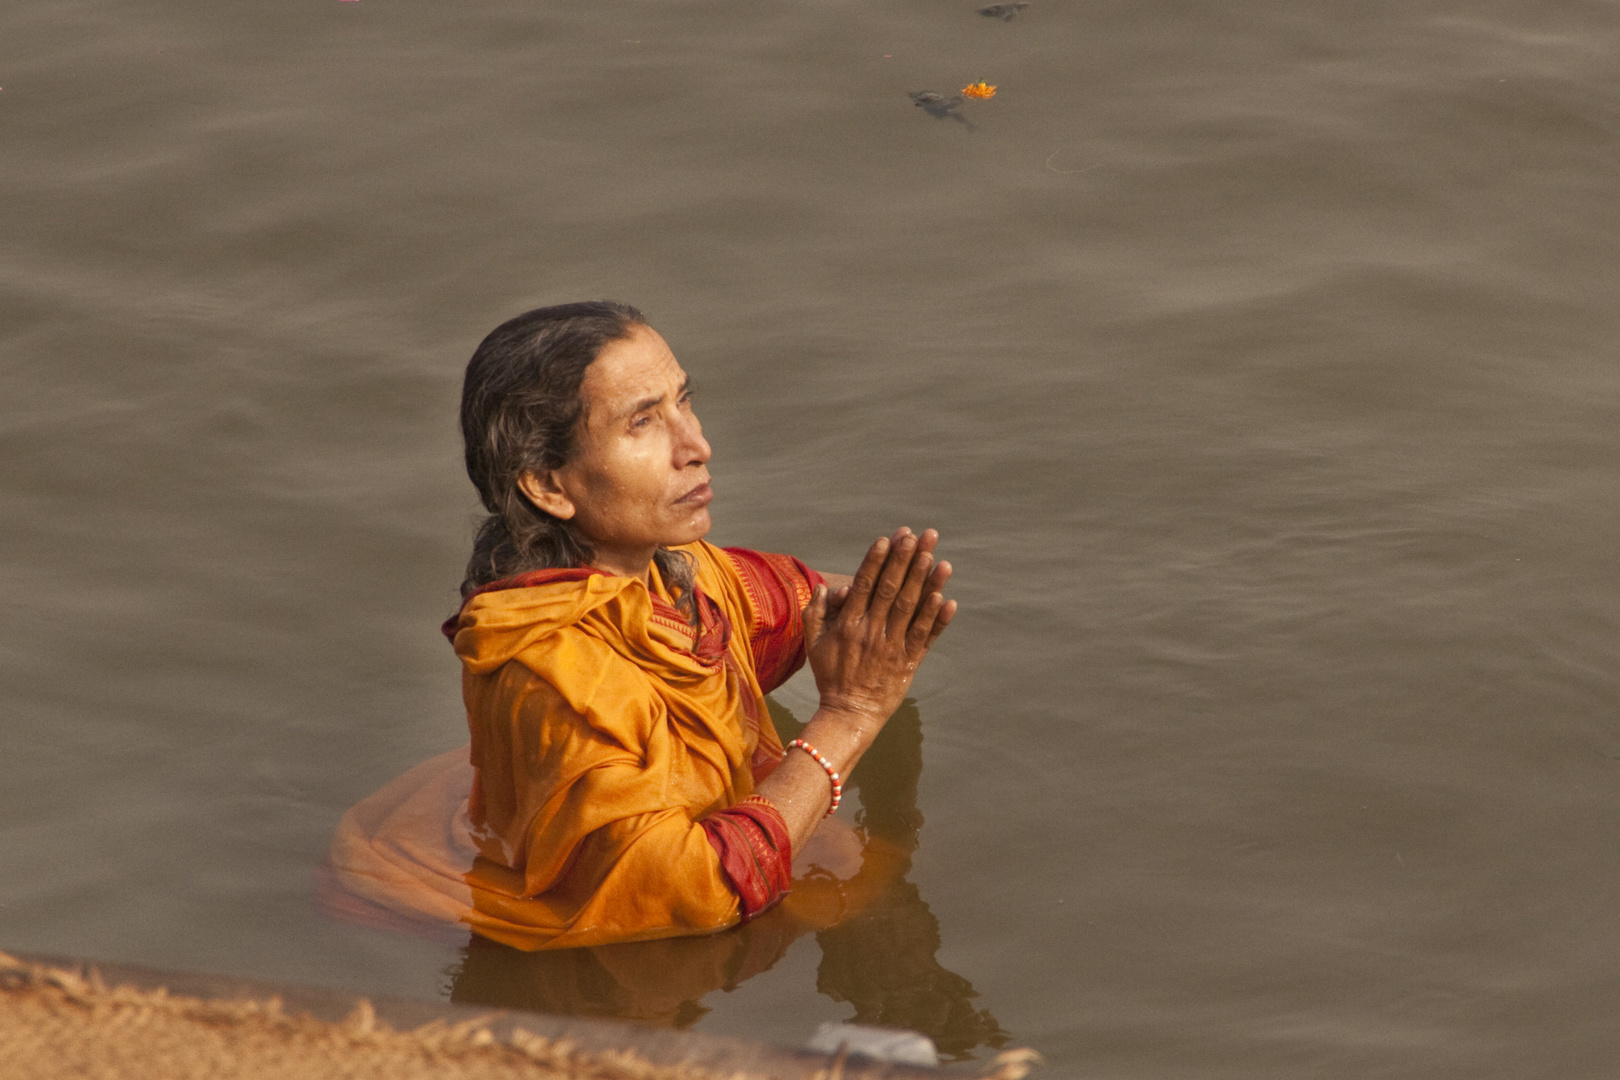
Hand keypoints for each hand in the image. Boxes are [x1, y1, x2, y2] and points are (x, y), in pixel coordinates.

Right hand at [801, 528, 955, 736]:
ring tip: (936, 557)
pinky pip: (924, 637)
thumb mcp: (813, 643)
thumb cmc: (830, 676)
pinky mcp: (908, 662)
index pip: (864, 584)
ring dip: (924, 581)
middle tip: (917, 536)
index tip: (888, 539)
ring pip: (911, 608)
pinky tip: (945, 598)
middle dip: (904, 560)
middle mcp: (871, 631)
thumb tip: (823, 586)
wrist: (849, 714)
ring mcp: (891, 647)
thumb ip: (815, 612)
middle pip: (891, 589)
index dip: (877, 560)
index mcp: (848, 623)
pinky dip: (935, 618)